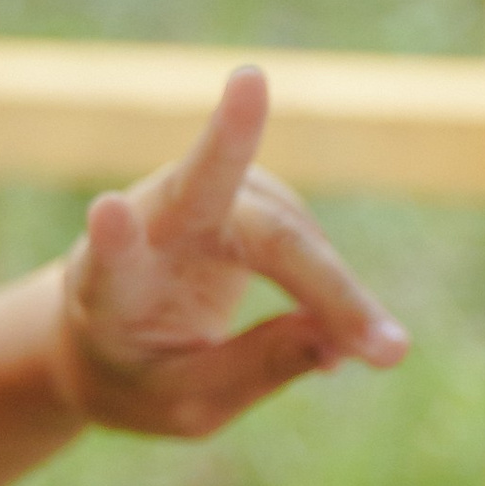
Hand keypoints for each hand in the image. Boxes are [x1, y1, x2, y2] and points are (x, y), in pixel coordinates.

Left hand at [56, 65, 406, 439]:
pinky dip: (335, 286)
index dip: (113, 237)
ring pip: (283, 228)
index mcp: (109, 289)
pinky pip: (305, 236)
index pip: (110, 256)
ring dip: (336, 288)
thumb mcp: (186, 402)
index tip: (106, 209)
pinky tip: (350, 331)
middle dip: (231, 138)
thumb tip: (339, 340)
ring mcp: (197, 194)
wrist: (112, 337)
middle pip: (203, 185)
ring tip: (378, 350)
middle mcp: (149, 222)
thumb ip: (254, 370)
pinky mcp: (245, 191)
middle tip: (248, 82)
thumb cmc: (140, 376)